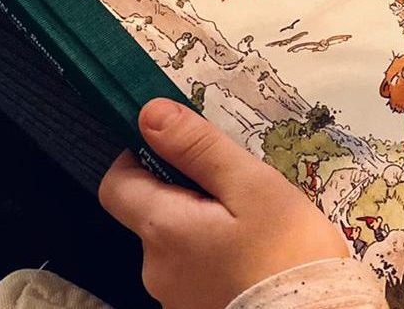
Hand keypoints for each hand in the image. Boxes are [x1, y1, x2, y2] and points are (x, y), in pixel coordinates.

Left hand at [99, 99, 348, 308]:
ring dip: (204, 230)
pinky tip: (254, 260)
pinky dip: (216, 259)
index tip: (186, 153)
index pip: (116, 183)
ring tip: (255, 230)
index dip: (141, 158)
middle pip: (152, 215)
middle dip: (187, 195)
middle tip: (241, 192)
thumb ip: (199, 148)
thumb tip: (149, 112)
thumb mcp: (252, 185)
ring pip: (176, 246)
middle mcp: (153, 268)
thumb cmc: (288, 250)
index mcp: (161, 229)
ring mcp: (173, 297)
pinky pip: (195, 273)